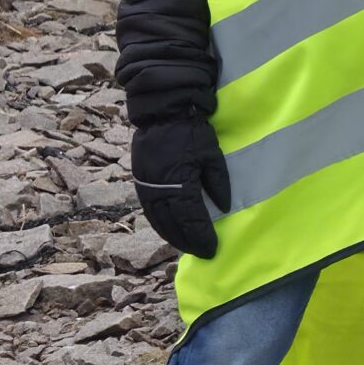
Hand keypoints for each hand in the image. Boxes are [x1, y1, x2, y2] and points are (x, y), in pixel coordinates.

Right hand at [132, 115, 229, 258]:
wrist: (163, 112)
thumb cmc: (192, 132)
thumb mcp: (212, 154)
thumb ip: (219, 183)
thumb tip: (223, 208)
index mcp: (181, 182)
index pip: (192, 219)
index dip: (202, 236)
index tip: (212, 248)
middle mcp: (160, 188)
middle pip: (173, 225)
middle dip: (188, 241)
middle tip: (202, 252)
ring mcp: (147, 186)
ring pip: (158, 220)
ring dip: (172, 236)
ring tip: (187, 246)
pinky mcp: (140, 181)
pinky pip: (149, 210)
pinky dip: (160, 224)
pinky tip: (169, 230)